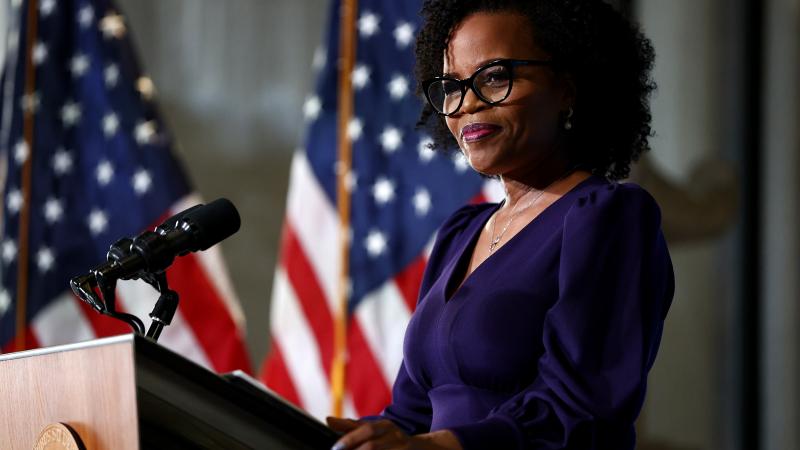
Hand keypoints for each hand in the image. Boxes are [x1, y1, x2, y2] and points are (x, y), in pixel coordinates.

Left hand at [326, 417, 462, 449]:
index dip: (350, 439)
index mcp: (386, 427)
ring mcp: (404, 449)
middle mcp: (397, 437)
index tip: (334, 449)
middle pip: (373, 446)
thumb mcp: (374, 430)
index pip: (367, 430)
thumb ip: (351, 427)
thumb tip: (327, 419)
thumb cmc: (392, 440)